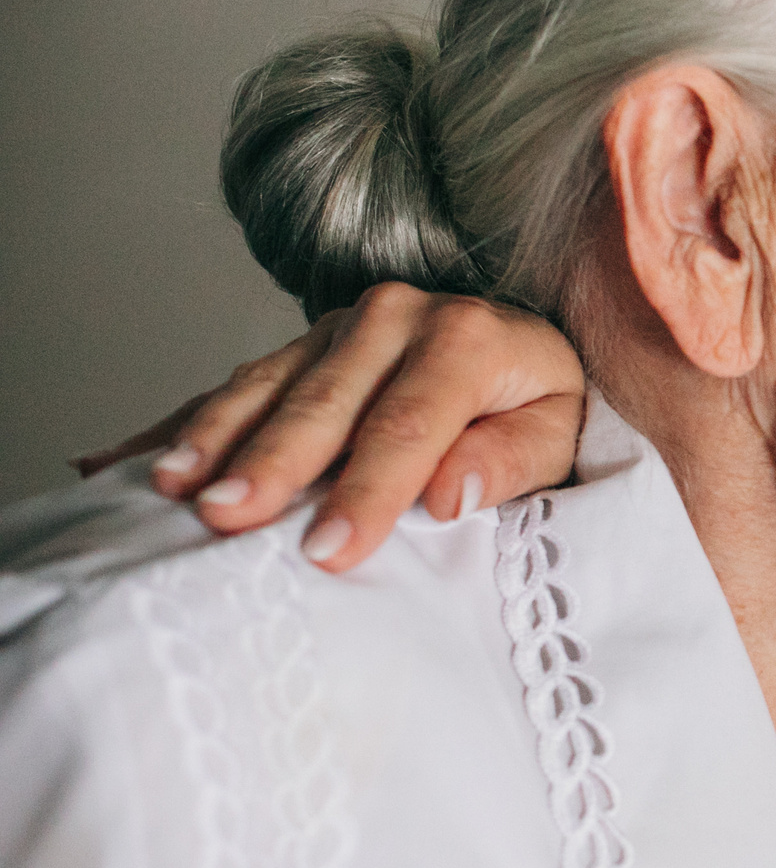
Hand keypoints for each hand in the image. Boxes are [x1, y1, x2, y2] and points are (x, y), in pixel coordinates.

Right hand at [76, 282, 586, 570]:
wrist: (522, 352)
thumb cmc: (540, 405)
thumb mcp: (556, 434)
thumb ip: (509, 459)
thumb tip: (449, 493)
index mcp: (467, 337)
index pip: (408, 425)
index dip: (366, 491)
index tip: (328, 551)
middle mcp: (398, 315)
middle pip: (325, 402)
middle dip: (271, 463)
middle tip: (223, 518)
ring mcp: (341, 326)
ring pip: (269, 386)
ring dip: (214, 438)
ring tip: (168, 486)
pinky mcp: (303, 344)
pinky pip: (238, 386)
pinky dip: (184, 426)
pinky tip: (128, 461)